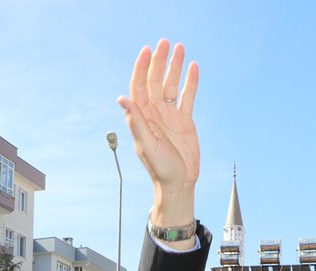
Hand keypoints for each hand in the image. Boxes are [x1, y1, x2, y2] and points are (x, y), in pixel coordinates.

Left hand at [118, 39, 199, 229]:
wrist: (179, 183)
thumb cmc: (160, 168)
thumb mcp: (147, 144)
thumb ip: (135, 121)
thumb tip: (122, 99)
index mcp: (143, 116)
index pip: (139, 85)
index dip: (142, 67)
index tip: (147, 50)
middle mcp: (155, 112)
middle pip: (155, 80)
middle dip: (159, 61)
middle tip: (165, 43)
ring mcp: (170, 115)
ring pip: (171, 85)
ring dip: (174, 67)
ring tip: (180, 48)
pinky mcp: (185, 120)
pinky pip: (187, 96)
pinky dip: (190, 82)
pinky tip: (193, 68)